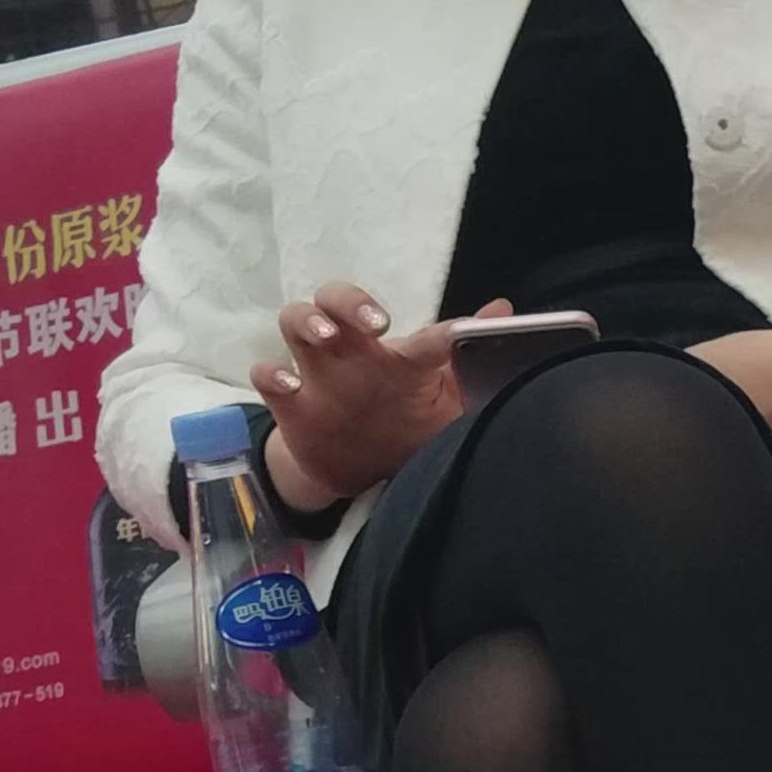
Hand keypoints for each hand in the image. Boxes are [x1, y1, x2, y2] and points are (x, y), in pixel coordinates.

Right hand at [249, 287, 510, 507]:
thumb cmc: (406, 426)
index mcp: (400, 356)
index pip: (421, 335)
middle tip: (376, 324)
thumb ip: (473, 366)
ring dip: (308, 321)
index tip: (457, 335)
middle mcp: (354, 352)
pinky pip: (267, 375)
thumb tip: (504, 311)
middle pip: (337, 299)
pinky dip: (272, 374)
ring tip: (326, 339)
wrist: (355, 471)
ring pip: (296, 320)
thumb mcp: (446, 405)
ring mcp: (318, 374)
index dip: (442, 332)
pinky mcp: (290, 402)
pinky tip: (289, 384)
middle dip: (351, 302)